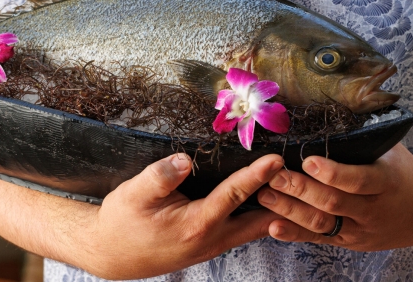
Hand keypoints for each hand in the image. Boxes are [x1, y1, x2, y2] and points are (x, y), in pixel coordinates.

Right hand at [81, 153, 283, 278]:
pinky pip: (243, 232)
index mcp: (195, 224)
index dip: (257, 176)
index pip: (234, 195)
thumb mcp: (133, 194)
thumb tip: (185, 159)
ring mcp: (212, 246)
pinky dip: (260, 217)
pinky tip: (266, 203)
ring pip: (254, 230)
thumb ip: (160, 176)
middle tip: (302, 179)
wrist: (110, 254)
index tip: (278, 160)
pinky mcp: (209, 246)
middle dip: (282, 202)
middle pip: (259, 221)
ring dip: (274, 211)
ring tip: (293, 188)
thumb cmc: (121, 223)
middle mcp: (211, 239)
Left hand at [256, 143, 412, 250]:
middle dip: (300, 189)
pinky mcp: (350, 241)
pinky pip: (319, 239)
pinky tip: (273, 226)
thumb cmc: (404, 173)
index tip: (308, 160)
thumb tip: (334, 103)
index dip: (332, 172)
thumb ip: (364, 135)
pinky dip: (295, 233)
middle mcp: (373, 209)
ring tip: (265, 196)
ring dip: (290, 211)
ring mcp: (361, 229)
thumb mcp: (392, 151)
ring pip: (322, 224)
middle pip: (333, 202)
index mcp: (386, 182)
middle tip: (273, 176)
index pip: (358, 179)